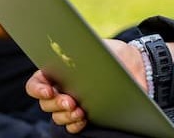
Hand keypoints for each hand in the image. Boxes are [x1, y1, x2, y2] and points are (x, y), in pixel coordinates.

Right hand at [25, 38, 141, 132]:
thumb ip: (81, 51)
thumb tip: (71, 55)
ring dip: (65, 116)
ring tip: (79, 111)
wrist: (137, 68)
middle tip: (69, 101)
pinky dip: (74, 125)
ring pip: (57, 116)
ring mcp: (72, 105)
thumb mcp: (98, 46)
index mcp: (57, 71)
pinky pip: (72, 127)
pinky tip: (83, 120)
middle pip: (45, 103)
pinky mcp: (85, 117)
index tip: (48, 90)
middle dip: (55, 103)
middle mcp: (61, 89)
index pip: (37, 82)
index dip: (37, 88)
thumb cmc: (114, 53)